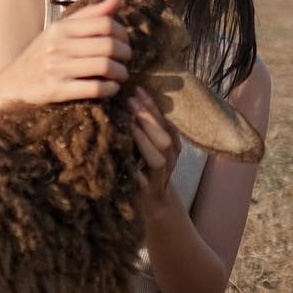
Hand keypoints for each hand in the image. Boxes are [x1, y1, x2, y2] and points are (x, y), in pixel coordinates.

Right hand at [0, 0, 130, 106]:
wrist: (12, 85)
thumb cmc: (41, 56)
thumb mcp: (59, 32)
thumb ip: (89, 15)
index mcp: (60, 28)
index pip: (104, 23)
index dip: (122, 32)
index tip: (124, 41)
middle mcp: (58, 46)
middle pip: (108, 45)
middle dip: (125, 54)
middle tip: (125, 60)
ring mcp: (57, 69)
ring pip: (105, 66)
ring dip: (120, 73)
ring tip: (121, 75)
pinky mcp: (57, 91)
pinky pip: (95, 88)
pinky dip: (110, 89)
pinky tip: (110, 88)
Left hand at [126, 85, 180, 201]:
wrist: (153, 203)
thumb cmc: (145, 166)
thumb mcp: (148, 143)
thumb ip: (144, 125)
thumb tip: (126, 95)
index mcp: (172, 144)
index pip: (164, 121)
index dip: (152, 105)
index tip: (137, 89)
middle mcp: (170, 159)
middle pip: (164, 137)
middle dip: (148, 118)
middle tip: (129, 101)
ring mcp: (159, 177)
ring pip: (157, 158)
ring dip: (144, 140)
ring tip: (129, 124)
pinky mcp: (146, 192)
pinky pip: (141, 182)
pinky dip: (132, 170)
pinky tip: (120, 158)